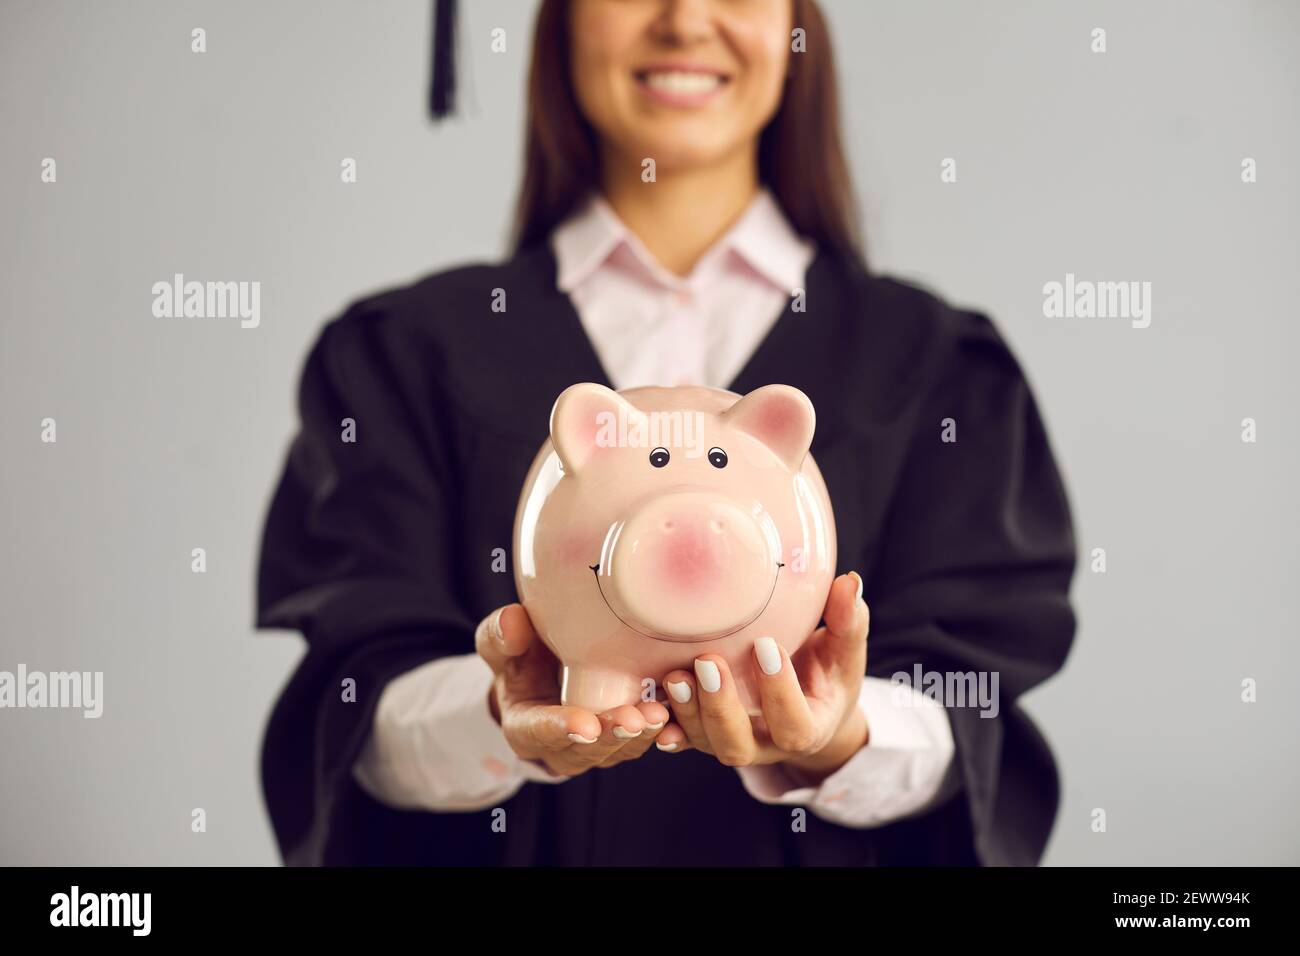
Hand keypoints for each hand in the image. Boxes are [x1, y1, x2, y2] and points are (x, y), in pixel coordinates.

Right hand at [474, 603, 669, 777]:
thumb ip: (502, 637)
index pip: (540, 731)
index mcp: (525, 727)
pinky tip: (682, 712)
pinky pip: (645, 740)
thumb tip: (512, 621)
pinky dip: (663, 730)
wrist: (543, 677)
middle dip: (612, 734)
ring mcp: (596, 747)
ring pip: (620, 748)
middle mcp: (562, 746)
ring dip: (642, 734)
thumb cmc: (521, 660)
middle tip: (633, 718)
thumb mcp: (503, 647)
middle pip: (588, 748)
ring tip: (660, 713)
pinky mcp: (625, 738)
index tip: (583, 724)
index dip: (562, 728)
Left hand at [655, 572, 869, 785]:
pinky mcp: (706, 734)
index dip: (780, 691)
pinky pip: (683, 738)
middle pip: (739, 746)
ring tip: (676, 675)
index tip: (767, 644)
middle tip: (707, 661)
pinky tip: (651, 705)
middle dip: (721, 706)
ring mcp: (734, 742)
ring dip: (688, 712)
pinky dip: (666, 725)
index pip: (794, 725)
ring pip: (706, 743)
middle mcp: (767, 745)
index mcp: (808, 729)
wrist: (811, 703)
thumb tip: (850, 582)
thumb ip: (848, 621)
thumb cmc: (828, 672)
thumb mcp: (845, 651)